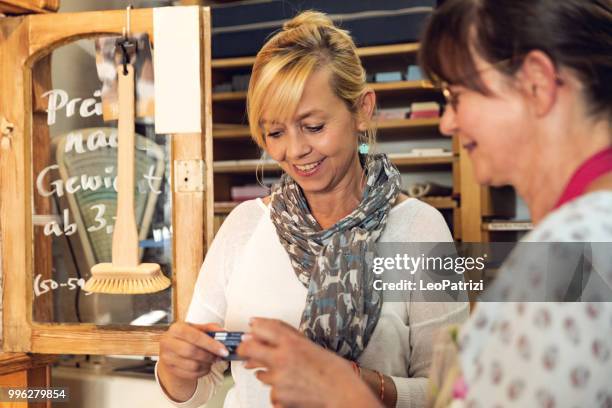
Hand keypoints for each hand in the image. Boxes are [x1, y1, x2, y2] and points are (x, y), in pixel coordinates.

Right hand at [158, 322, 227, 380]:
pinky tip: (205, 366)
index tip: (223, 350)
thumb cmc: (187, 337)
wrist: (173, 349)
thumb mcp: (198, 328)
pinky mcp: (171, 369)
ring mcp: (167, 357)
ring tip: (211, 360)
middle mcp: (168, 342)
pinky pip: (191, 374)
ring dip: (207, 364)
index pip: (195, 336)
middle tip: (219, 356)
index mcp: (176, 328)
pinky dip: (202, 372)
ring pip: (192, 365)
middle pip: (192, 351)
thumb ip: (211, 329)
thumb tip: (224, 333)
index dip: (211, 344)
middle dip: (209, 355)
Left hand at [237, 318, 380, 407]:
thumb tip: (270, 333)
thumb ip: (290, 339)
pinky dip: (279, 390)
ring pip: (260, 373)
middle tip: (249, 353)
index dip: (255, 327)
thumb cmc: (335, 372)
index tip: (253, 328)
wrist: (344, 396)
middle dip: (246, 349)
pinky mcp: (277, 397)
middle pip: (248, 349)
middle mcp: (281, 359)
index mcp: (292, 343)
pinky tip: (294, 388)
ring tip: (289, 376)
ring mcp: (278, 379)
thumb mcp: (312, 347)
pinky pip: (271, 391)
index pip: (261, 328)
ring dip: (269, 373)